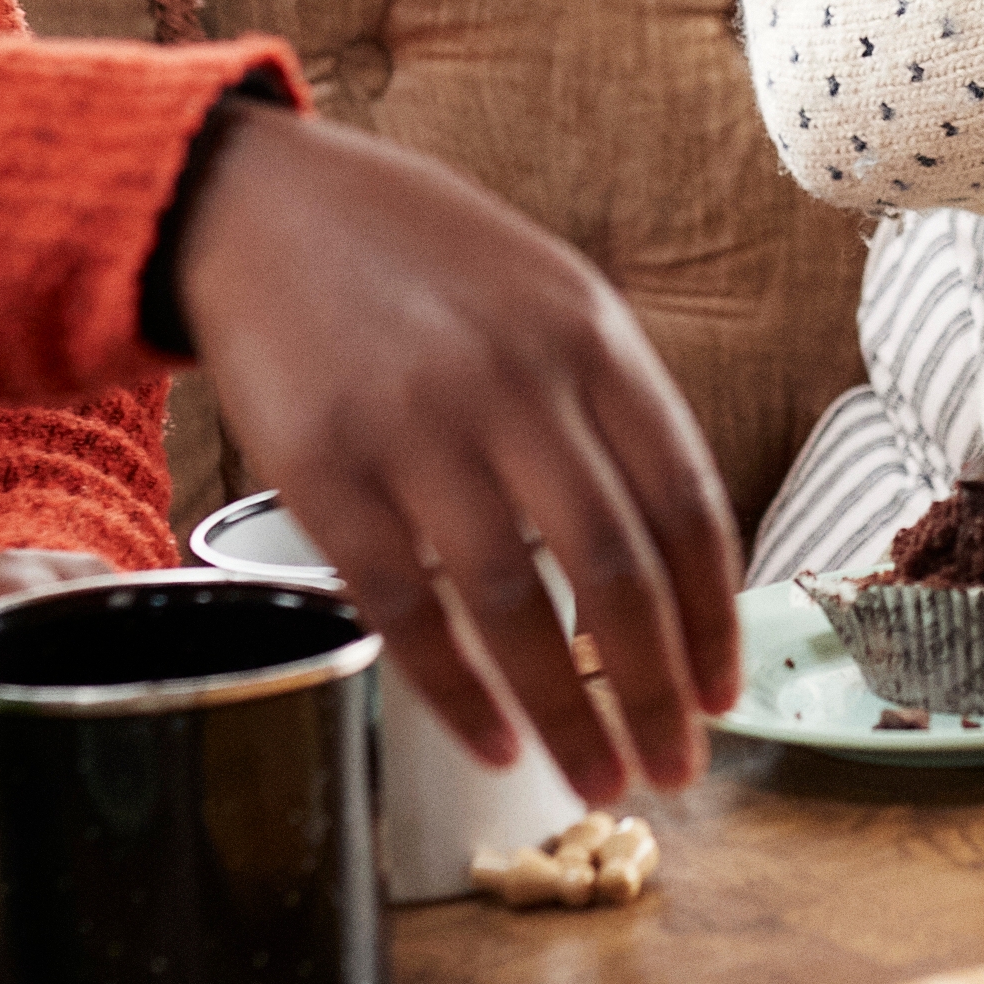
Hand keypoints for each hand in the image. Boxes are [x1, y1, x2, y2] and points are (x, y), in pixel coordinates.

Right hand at [165, 98, 743, 806]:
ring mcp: (415, 426)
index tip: (724, 693)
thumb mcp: (544, 290)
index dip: (714, 615)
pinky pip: (405, 607)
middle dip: (656, 691)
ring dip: (568, 713)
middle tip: (676, 770)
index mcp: (590, 337)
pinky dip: (457, 691)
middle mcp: (515, 382)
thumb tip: (674, 554)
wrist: (258, 202)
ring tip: (598, 782)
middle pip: (616, 570)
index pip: (685, 501)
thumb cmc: (417, 259)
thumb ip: (607, 402)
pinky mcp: (320, 469)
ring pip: (517, 604)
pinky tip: (496, 742)